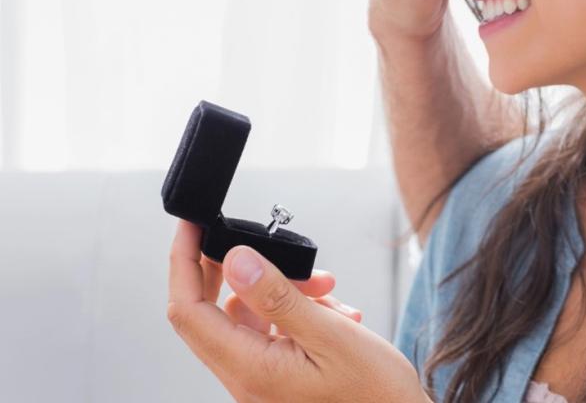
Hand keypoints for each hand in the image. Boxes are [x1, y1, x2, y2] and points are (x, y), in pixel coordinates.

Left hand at [167, 221, 429, 401]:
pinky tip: (332, 311)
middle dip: (233, 269)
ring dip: (281, 290)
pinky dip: (295, 311)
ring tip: (326, 289)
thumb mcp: (331, 335)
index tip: (192, 226)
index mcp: (250, 369)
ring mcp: (260, 379)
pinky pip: (270, 331)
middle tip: (254, 241)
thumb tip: (235, 260)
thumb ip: (278, 297)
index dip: (184, 263)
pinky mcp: (277, 375)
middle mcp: (245, 378)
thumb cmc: (375, 394)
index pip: (190, 311)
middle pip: (208, 312)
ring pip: (246, 317)